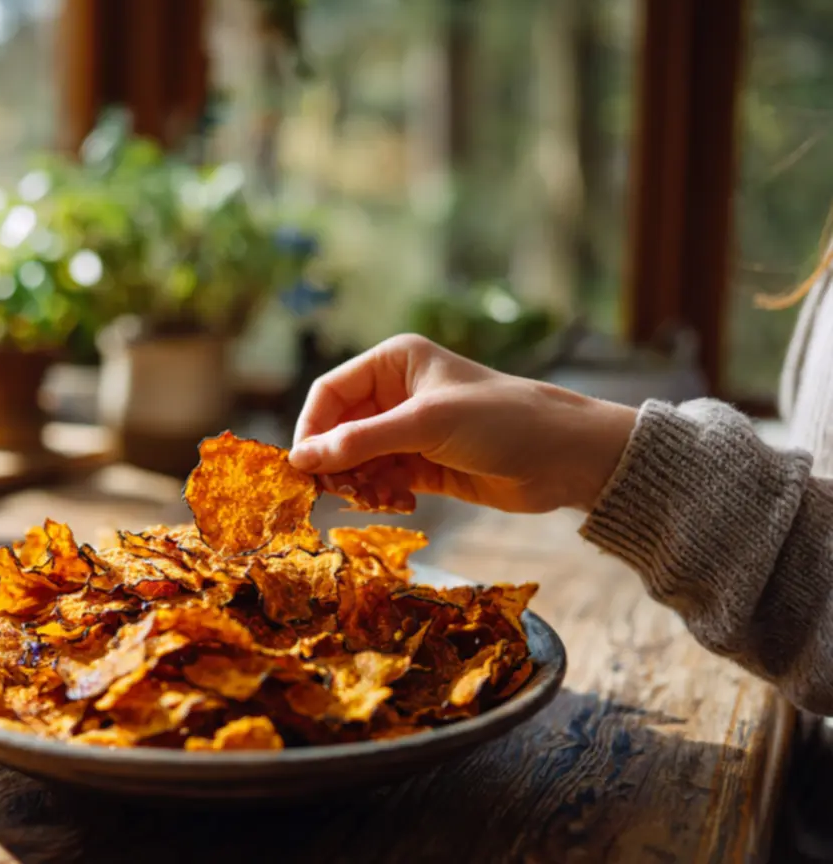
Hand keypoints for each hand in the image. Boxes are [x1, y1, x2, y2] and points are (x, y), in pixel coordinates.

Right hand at [289, 334, 637, 513]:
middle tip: (336, 493)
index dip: (312, 429)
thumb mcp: (426, 425)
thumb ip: (361, 442)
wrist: (566, 458)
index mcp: (394, 363)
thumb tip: (300, 460)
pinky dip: (381, 495)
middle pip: (339, 429)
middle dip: (335, 462)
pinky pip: (382, 480)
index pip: (330, 393)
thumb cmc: (501, 421)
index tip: (302, 467)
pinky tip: (399, 504)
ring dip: (359, 483)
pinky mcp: (424, 465)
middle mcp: (396, 393)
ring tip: (376, 499)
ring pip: (357, 460)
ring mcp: (409, 431)